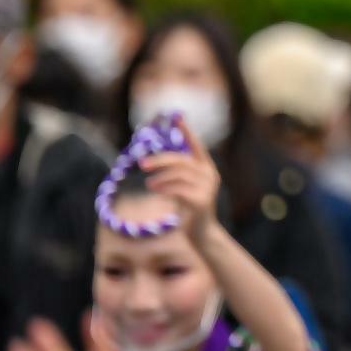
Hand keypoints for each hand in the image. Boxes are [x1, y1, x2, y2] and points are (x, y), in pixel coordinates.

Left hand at [140, 120, 222, 247]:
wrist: (201, 233)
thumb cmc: (189, 207)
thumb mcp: (184, 185)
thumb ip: (177, 171)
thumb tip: (155, 156)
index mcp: (206, 167)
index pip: (196, 145)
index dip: (186, 131)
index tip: (176, 118)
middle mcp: (209, 175)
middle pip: (181, 160)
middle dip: (160, 159)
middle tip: (142, 163)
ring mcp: (207, 187)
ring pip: (179, 174)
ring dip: (160, 176)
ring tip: (149, 182)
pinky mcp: (201, 200)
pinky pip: (179, 189)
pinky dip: (165, 187)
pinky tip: (155, 188)